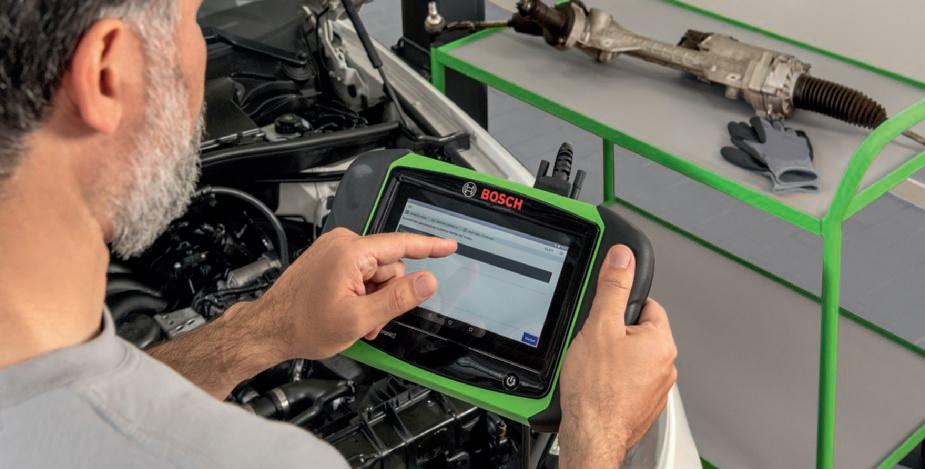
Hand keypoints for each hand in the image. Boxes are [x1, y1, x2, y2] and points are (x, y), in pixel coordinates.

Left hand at [242, 227, 456, 360]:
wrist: (269, 330)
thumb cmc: (303, 325)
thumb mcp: (359, 318)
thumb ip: (398, 298)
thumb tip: (427, 282)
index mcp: (351, 252)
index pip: (401, 245)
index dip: (430, 247)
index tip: (449, 245)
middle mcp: (342, 244)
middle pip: (390, 266)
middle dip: (386, 295)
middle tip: (369, 319)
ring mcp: (334, 251)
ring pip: (376, 274)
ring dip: (373, 299)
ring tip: (355, 319)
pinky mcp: (329, 260)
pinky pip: (360, 274)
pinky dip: (361, 294)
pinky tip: (347, 311)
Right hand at [558, 245, 676, 467]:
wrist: (591, 435)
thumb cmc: (596, 390)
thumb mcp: (600, 326)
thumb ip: (613, 288)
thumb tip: (623, 258)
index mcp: (661, 342)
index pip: (646, 305)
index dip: (621, 306)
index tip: (605, 313)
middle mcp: (665, 365)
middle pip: (636, 333)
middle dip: (613, 335)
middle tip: (592, 344)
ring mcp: (655, 388)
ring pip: (630, 359)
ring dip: (611, 359)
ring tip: (591, 368)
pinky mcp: (642, 405)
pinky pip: (626, 382)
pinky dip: (611, 381)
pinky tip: (594, 385)